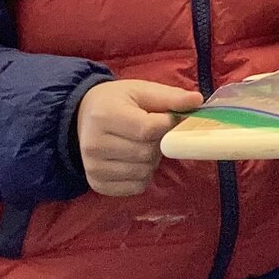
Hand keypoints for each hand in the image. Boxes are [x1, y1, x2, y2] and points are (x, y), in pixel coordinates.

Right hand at [75, 79, 204, 195]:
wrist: (82, 116)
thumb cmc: (117, 102)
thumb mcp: (141, 91)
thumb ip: (170, 97)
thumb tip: (197, 100)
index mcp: (105, 116)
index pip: (148, 130)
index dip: (166, 126)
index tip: (167, 119)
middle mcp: (94, 144)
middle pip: (147, 153)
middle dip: (159, 144)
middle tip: (152, 133)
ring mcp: (93, 167)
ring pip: (143, 172)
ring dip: (152, 161)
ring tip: (142, 145)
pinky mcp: (97, 184)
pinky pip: (135, 187)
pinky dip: (143, 176)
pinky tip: (134, 160)